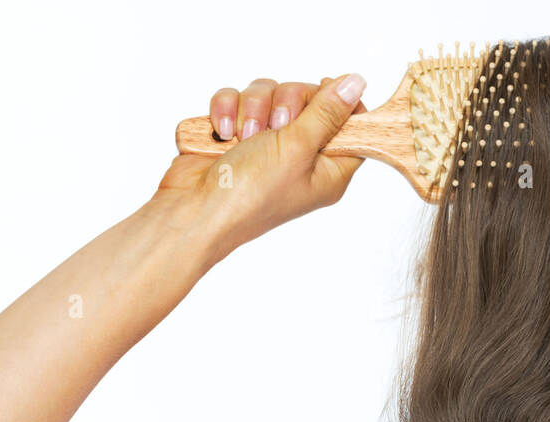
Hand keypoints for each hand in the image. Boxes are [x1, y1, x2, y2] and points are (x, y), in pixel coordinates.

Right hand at [151, 74, 367, 260]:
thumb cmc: (249, 195)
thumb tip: (355, 84)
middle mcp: (300, 156)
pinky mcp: (236, 134)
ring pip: (269, 94)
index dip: (342, 103)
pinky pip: (237, 99)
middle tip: (275, 126)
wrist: (194, 209)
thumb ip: (326, 113)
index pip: (352, 127)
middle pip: (309, 100)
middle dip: (286, 102)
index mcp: (328, 170)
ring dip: (251, 108)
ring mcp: (266, 145)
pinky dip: (226, 110)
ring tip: (242, 137)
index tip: (325, 89)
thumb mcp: (297, 149)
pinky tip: (221, 134)